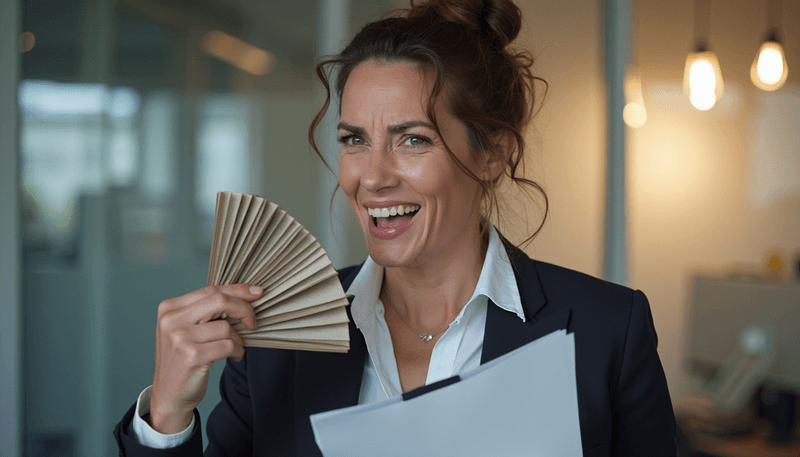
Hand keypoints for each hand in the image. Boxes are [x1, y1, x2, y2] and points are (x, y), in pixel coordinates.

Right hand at [148, 284, 260, 433]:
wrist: (169, 396)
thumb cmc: (183, 359)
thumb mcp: (186, 329)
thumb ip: (206, 310)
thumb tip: (246, 293)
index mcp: (170, 308)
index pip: (211, 289)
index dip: (237, 290)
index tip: (257, 292)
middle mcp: (171, 320)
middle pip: (220, 301)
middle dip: (244, 309)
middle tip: (252, 323)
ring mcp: (179, 338)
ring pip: (226, 327)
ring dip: (238, 339)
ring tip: (234, 348)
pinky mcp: (191, 356)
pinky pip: (228, 345)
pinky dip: (237, 350)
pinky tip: (233, 356)